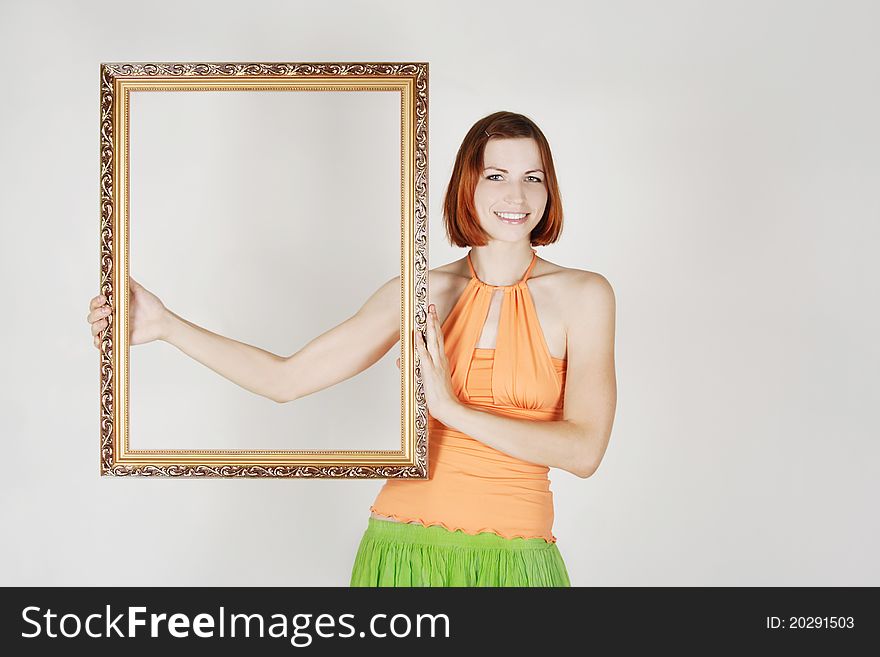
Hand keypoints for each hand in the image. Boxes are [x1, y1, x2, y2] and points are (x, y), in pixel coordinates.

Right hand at [87, 276, 169, 348]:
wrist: (162, 321)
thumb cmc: (152, 306)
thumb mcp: (140, 291)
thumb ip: (129, 283)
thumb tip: (121, 271)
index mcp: (114, 305)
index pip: (96, 303)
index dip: (95, 301)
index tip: (103, 299)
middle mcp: (111, 316)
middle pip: (91, 316)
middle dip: (95, 313)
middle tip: (108, 310)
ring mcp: (113, 328)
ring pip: (94, 329)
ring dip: (96, 325)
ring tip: (107, 321)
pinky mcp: (117, 339)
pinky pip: (101, 344)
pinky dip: (97, 342)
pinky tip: (101, 337)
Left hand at [413, 303, 459, 423]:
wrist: (448, 408)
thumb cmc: (440, 396)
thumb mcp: (426, 379)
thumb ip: (414, 367)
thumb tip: (399, 360)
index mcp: (441, 361)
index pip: (438, 339)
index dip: (435, 326)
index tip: (432, 315)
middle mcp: (440, 360)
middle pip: (437, 336)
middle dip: (434, 320)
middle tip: (432, 307)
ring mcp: (436, 365)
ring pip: (433, 342)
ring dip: (430, 327)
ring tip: (428, 314)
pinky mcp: (430, 372)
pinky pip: (425, 356)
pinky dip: (421, 345)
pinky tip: (418, 336)